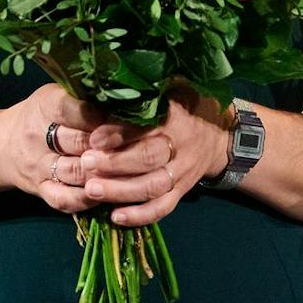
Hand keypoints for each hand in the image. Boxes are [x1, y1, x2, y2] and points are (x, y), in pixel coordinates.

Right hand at [0, 84, 129, 210]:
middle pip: (77, 141)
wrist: (0, 145)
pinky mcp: (40, 189)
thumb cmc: (42, 115)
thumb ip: (86, 97)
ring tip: (133, 170)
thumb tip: (128, 97)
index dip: (98, 115)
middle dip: (111, 145)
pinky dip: (88, 199)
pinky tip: (109, 193)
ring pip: (75, 172)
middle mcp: (37, 136)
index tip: (126, 115)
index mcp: (44, 105)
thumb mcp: (56, 95)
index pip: (70, 109)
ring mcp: (38, 166)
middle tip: (141, 144)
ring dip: (105, 173)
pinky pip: (64, 199)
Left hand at [51, 89, 235, 226]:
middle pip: (148, 159)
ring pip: (152, 186)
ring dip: (121, 191)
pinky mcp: (182, 191)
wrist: (218, 137)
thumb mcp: (170, 90)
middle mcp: (181, 145)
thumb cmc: (183, 108)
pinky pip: (163, 208)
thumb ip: (143, 92)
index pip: (147, 125)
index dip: (120, 133)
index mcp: (175, 116)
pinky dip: (140, 215)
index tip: (93, 138)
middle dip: (115, 163)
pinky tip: (115, 217)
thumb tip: (104, 85)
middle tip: (85, 163)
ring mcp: (182, 171)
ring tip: (91, 190)